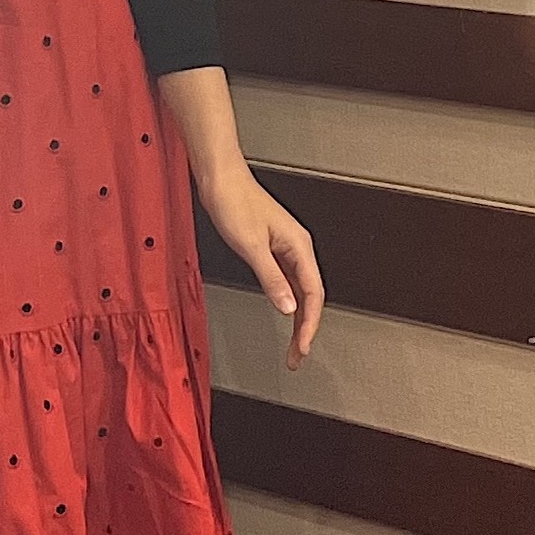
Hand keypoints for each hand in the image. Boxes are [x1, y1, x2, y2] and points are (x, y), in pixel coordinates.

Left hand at [195, 163, 322, 365]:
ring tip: (293, 343)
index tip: (303, 347)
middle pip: (310, 296)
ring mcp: (286, 247)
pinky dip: (287, 301)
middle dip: (306, 328)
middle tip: (297, 355)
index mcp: (299, 246)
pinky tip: (283, 312)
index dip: (310, 325)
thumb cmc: (234, 201)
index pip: (313, 294)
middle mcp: (297, 247)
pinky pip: (287, 280)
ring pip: (300, 290)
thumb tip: (287, 307)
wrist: (221, 179)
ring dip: (298, 318)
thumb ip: (271, 278)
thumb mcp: (251, 246)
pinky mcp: (273, 247)